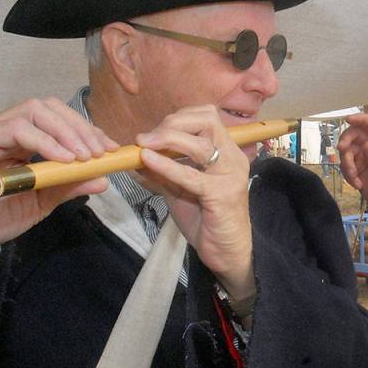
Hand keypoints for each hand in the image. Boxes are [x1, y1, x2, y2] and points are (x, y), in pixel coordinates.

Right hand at [0, 97, 116, 252]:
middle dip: (80, 127)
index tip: (109, 149)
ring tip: (85, 157)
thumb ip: (68, 186)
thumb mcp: (41, 202)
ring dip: (66, 132)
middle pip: (48, 107)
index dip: (86, 130)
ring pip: (34, 111)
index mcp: (19, 139)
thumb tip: (103, 178)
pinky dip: (44, 141)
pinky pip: (16, 128)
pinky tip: (63, 160)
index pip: (57, 119)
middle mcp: (3, 128)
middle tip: (99, 152)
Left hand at [134, 105, 253, 299]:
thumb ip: (162, 171)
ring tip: (143, 145)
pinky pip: (191, 175)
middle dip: (172, 123)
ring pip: (200, 143)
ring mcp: (230, 175)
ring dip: (167, 139)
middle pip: (207, 119)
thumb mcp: (179, 189)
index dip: (178, 117)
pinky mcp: (222, 195)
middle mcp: (233, 158)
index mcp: (227, 152)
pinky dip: (167, 165)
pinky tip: (147, 162)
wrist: (225, 252)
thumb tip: (134, 156)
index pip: (207, 116)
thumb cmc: (206, 220)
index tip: (155, 132)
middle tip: (147, 138)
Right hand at [337, 114, 367, 232]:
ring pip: (346, 152)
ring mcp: (362, 158)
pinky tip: (358, 185)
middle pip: (353, 135)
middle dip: (346, 141)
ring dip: (346, 164)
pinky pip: (344, 167)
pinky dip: (347, 176)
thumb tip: (365, 143)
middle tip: (342, 149)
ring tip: (355, 178)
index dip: (360, 118)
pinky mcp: (355, 170)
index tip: (348, 119)